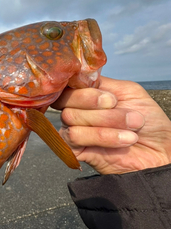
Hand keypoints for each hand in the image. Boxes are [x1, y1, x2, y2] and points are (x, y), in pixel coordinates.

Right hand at [51, 76, 170, 174]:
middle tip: (119, 109)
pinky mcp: (76, 150)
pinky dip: (102, 136)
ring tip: (131, 128)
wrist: (161, 151)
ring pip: (71, 117)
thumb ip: (102, 83)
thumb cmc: (148, 122)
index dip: (83, 88)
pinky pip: (74, 137)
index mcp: (87, 94)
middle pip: (67, 100)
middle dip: (96, 104)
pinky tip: (123, 140)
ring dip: (105, 121)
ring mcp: (75, 130)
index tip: (109, 98)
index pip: (68, 84)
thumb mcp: (129, 91)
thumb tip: (80, 78)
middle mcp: (77, 110)